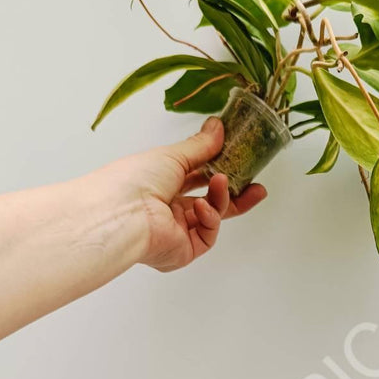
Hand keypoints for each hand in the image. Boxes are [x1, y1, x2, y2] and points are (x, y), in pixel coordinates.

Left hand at [93, 116, 267, 271]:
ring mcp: (176, 233)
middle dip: (234, 195)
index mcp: (161, 186)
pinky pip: (207, 234)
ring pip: (212, 218)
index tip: (241, 163)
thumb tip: (218, 127)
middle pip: (210, 203)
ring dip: (221, 199)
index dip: (219, 171)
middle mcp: (168, 211)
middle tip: (256, 187)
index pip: (197, 179)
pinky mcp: (183, 250)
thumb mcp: (173, 155)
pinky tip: (202, 207)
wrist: (122, 212)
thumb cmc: (135, 180)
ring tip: (221, 182)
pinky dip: (209, 218)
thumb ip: (201, 146)